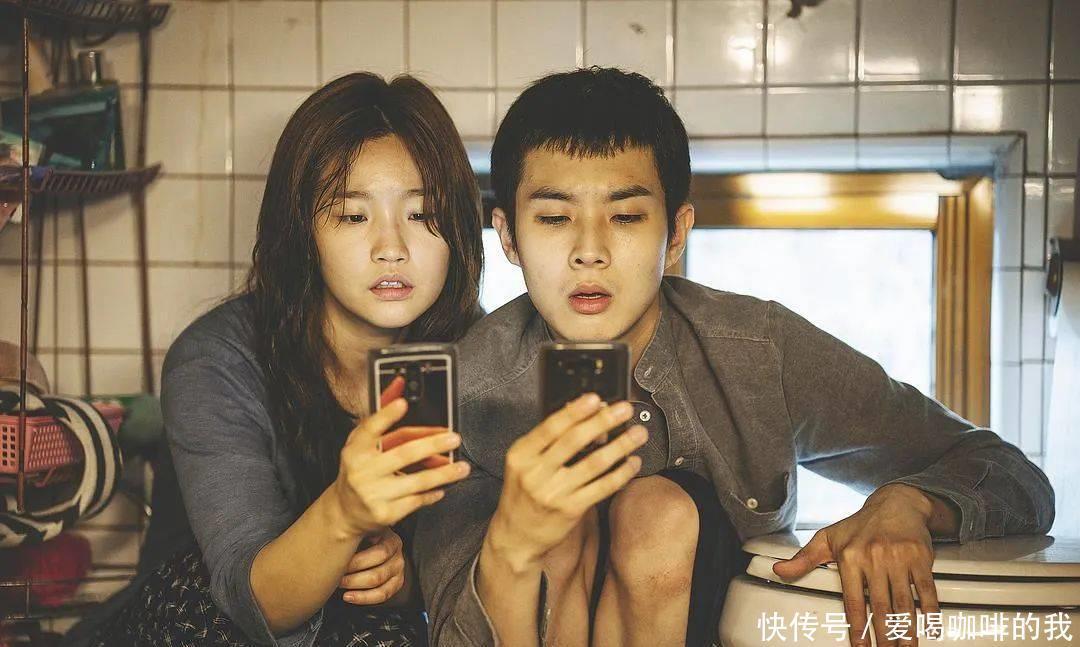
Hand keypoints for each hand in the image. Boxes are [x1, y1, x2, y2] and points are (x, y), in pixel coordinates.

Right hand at [330, 390, 470, 537]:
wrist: (345, 511)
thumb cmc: (359, 469)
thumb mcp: (362, 442)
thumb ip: (381, 414)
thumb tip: (398, 384)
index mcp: (355, 450)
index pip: (370, 428)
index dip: (386, 415)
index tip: (403, 403)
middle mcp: (362, 471)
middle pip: (403, 454)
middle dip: (433, 444)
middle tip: (454, 439)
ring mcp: (373, 494)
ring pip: (417, 481)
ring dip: (444, 473)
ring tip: (461, 468)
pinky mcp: (386, 513)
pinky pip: (417, 501)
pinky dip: (433, 493)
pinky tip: (443, 487)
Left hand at [340, 529, 405, 604]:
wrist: (372, 545)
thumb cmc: (362, 538)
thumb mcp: (361, 533)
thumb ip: (354, 536)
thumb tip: (338, 541)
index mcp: (391, 540)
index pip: (380, 554)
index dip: (358, 562)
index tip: (340, 564)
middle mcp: (398, 555)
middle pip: (378, 573)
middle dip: (353, 577)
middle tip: (337, 576)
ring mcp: (398, 570)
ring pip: (379, 585)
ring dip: (356, 586)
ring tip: (340, 584)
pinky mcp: (396, 583)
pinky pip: (382, 595)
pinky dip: (363, 598)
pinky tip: (350, 596)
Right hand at [484, 393, 647, 571]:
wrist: (516, 535)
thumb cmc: (523, 494)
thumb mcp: (524, 463)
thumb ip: (547, 442)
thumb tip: (580, 414)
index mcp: (521, 455)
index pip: (550, 427)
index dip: (575, 411)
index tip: (595, 399)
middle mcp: (535, 473)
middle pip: (574, 440)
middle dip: (603, 421)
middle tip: (624, 409)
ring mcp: (553, 492)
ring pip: (594, 463)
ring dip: (620, 446)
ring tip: (637, 433)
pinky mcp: (570, 509)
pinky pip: (602, 487)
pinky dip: (621, 473)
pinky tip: (632, 462)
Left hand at [773, 484, 940, 646]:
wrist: (896, 503)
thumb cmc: (860, 525)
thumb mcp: (827, 539)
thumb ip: (804, 559)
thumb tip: (779, 570)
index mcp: (850, 557)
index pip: (853, 601)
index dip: (857, 628)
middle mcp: (874, 557)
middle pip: (881, 606)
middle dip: (884, 635)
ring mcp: (899, 558)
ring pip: (904, 602)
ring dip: (907, 629)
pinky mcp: (920, 557)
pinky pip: (926, 589)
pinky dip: (929, 611)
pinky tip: (929, 627)